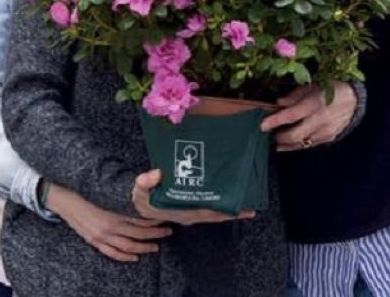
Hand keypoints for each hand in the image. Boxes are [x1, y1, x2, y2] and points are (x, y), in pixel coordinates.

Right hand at [45, 183, 171, 262]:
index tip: (166, 216)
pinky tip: (135, 257)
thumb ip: (128, 184)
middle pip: (138, 233)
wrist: (63, 197)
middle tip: (168, 230)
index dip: (154, 219)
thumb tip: (152, 176)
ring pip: (127, 246)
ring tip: (156, 246)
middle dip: (155, 233)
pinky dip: (125, 256)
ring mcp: (101, 235)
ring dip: (143, 247)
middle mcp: (109, 225)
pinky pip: (111, 253)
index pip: (140, 218)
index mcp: (114, 210)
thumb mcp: (106, 183)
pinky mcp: (94, 240)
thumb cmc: (86, 188)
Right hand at [131, 169, 255, 224]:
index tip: (238, 209)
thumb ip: (145, 181)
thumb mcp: (141, 189)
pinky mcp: (190, 209)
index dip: (222, 211)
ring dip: (229, 210)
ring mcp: (191, 213)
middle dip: (233, 213)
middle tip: (251, 208)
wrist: (139, 205)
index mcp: (181, 212)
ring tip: (246, 203)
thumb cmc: (143, 197)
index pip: (206, 212)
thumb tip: (155, 174)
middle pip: (215, 215)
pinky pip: (209, 209)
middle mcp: (189, 215)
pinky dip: (220, 206)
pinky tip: (229, 199)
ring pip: (214, 214)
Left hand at [259, 83, 356, 151]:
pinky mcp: (328, 138)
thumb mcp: (311, 86)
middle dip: (279, 137)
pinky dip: (298, 144)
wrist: (353, 99)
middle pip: (295, 135)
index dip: (274, 121)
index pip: (290, 116)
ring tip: (275, 141)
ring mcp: (325, 131)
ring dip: (286, 143)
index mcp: (314, 104)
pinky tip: (288, 143)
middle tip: (269, 134)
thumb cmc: (330, 88)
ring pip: (301, 143)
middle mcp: (319, 120)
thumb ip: (293, 96)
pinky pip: (309, 144)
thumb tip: (277, 104)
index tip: (261, 126)